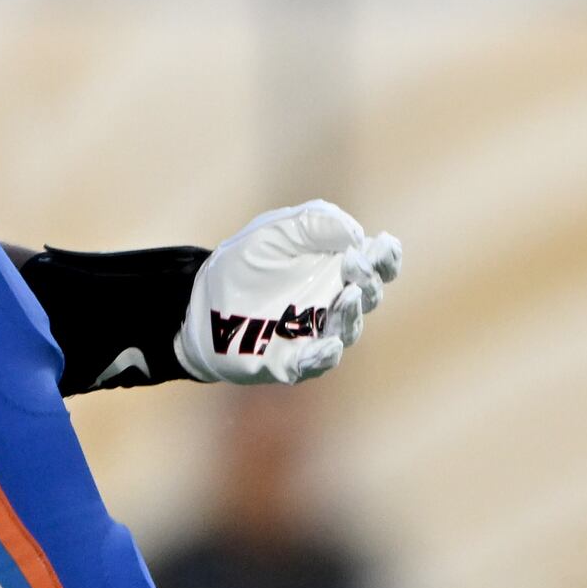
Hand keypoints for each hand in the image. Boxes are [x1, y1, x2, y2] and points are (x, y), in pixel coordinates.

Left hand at [177, 202, 404, 384]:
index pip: (376, 266)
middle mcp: (333, 303)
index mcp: (336, 269)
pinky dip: (325, 357)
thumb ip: (313, 223)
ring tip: (348, 295)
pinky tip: (328, 345)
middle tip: (354, 264)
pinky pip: (316, 364)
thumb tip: (356, 234)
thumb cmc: (245, 263)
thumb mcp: (275, 231)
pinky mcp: (292, 361)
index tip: (383, 246)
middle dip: (369, 281)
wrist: (200, 300)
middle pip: (369, 296)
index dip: (386, 258)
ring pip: (347, 330)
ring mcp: (315, 334)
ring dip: (351, 314)